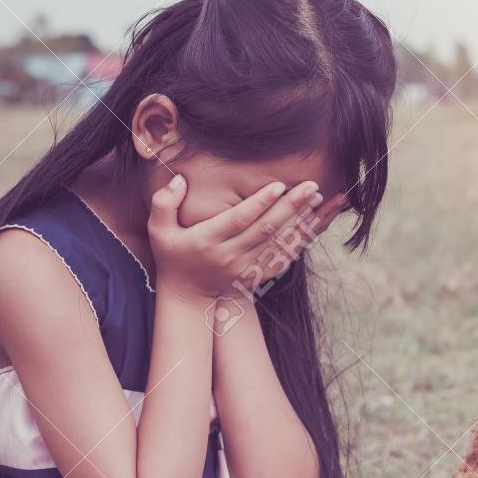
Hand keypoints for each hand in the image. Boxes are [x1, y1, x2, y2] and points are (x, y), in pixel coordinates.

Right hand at [146, 175, 343, 300]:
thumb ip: (164, 203)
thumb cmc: (172, 256)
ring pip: (279, 243)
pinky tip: (315, 223)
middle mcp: (230, 256)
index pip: (238, 220)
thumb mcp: (158, 230)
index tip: (279, 185)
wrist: (188, 296)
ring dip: (302, 221)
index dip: (260, 203)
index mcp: (207, 241)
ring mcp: (246, 268)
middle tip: (311, 186)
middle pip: (266, 230)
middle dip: (291, 206)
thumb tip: (180, 180)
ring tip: (320, 199)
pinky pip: (284, 258)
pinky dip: (301, 240)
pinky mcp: (258, 276)